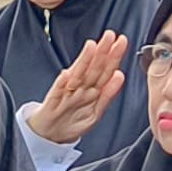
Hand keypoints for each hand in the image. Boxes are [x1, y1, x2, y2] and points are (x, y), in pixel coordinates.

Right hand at [28, 30, 131, 146]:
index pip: (106, 70)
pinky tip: (67, 74)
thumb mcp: (95, 112)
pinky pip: (58, 91)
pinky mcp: (53, 100)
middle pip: (93, 68)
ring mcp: (67, 92)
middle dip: (102, 51)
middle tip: (109, 36)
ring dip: (84, 60)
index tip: (121, 41)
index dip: (114, 56)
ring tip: (91, 47)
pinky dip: (62, 82)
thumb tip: (120, 75)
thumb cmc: (72, 121)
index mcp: (92, 90)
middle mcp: (81, 87)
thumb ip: (108, 95)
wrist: (50, 134)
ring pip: (77, 74)